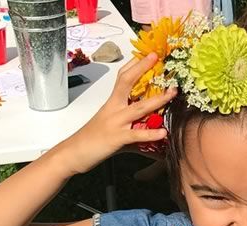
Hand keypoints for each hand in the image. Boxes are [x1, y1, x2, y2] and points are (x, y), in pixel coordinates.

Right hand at [57, 52, 176, 174]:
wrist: (74, 152)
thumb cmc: (91, 138)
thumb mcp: (108, 121)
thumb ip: (126, 117)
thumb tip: (145, 119)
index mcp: (112, 102)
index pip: (122, 77)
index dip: (135, 64)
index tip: (147, 53)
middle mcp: (114, 108)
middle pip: (128, 82)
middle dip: (142, 69)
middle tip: (157, 57)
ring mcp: (116, 122)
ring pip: (139, 107)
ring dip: (158, 99)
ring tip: (172, 92)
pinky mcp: (118, 138)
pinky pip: (137, 135)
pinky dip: (151, 133)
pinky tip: (163, 132)